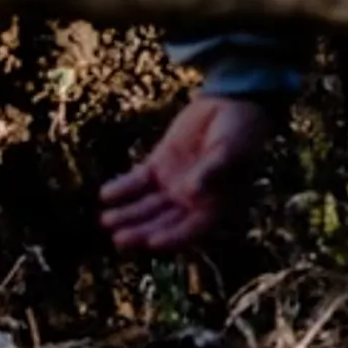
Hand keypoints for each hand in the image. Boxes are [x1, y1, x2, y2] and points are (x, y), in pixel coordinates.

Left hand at [100, 87, 280, 260]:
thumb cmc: (241, 133)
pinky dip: (122, 188)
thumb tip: (193, 191)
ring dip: (127, 215)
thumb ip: (212, 171)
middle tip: (119, 239)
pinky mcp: (158, 165)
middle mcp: (190, 200)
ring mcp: (172, 183)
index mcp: (213, 204)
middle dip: (141, 232)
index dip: (172, 239)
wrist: (232, 104)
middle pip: (162, 222)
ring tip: (106, 220)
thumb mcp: (231, 151)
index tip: (152, 243)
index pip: (190, 230)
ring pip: (146, 206)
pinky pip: (137, 181)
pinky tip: (106, 194)